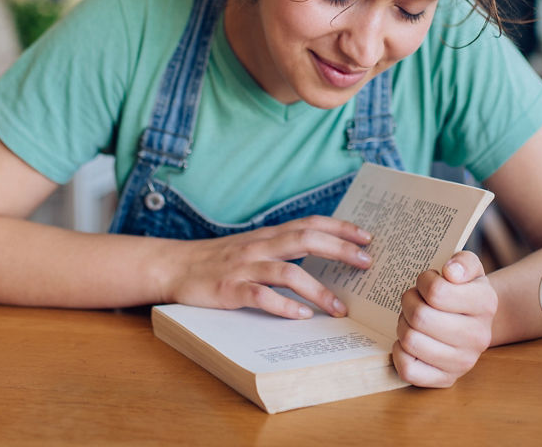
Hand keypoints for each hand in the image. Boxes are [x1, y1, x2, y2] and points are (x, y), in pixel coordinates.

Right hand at [164, 215, 371, 319]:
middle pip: (305, 240)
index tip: (367, 236)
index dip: (340, 227)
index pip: (310, 223)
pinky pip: (260, 297)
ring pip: (288, 272)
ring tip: (339, 308)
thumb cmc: (219, 260)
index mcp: (268, 235)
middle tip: (366, 263)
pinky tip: (301, 317)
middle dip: (339, 250)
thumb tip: (324, 251)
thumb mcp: (254, 245)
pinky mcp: (229, 290)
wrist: (174, 266)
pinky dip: (283, 307)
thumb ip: (283, 246)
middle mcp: (259, 246)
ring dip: (317, 290)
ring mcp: (244, 268)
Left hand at [392, 251, 496, 387]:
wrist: (475, 321)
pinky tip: (408, 341)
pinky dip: (399, 352)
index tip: (427, 281)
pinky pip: (408, 370)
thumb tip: (450, 272)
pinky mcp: (446, 380)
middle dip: (409, 302)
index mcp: (485, 303)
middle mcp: (478, 336)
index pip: (437, 292)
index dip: (424, 282)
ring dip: (403, 324)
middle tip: (415, 299)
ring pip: (410, 341)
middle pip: (420, 317)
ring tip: (413, 319)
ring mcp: (463, 362)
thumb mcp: (469, 267)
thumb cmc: (464, 290)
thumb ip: (462, 262)